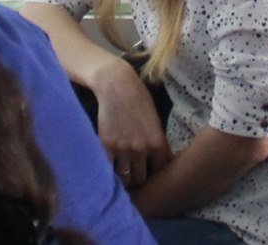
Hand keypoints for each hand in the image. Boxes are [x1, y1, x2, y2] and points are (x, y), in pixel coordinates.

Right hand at [94, 65, 171, 188]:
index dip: (156, 177)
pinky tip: (110, 170)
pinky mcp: (106, 145)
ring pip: (124, 177)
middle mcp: (141, 149)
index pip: (160, 172)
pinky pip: (109, 168)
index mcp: (157, 143)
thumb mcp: (155, 122)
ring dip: (124, 178)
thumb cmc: (139, 100)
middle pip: (141, 179)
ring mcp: (123, 148)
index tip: (152, 178)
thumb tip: (161, 162)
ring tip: (122, 178)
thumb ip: (157, 143)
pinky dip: (110, 171)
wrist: (117, 86)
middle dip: (139, 180)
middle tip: (135, 180)